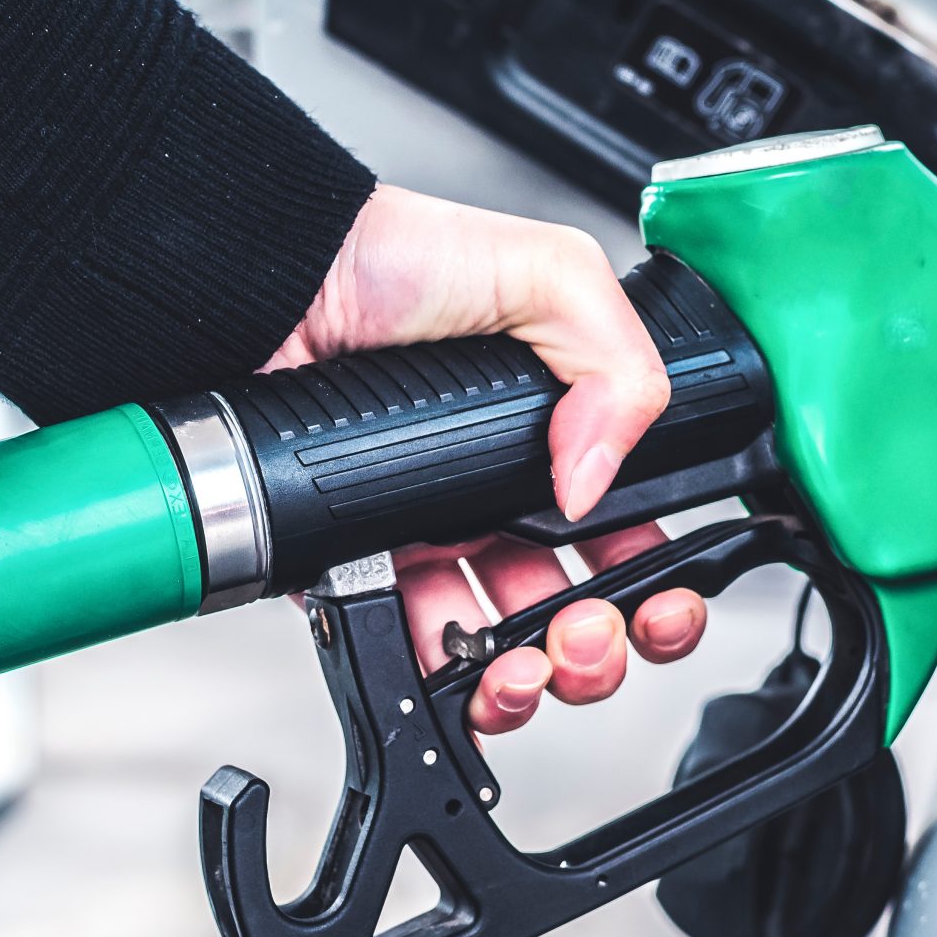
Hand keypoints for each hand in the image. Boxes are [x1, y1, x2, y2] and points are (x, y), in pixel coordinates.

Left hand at [271, 185, 708, 733]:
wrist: (273, 281)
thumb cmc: (388, 258)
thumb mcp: (546, 273)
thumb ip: (617, 362)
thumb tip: (601, 478)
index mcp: (555, 438)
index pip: (626, 533)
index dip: (655, 580)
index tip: (662, 599)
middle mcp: (492, 494)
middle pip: (571, 610)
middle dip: (598, 647)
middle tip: (586, 634)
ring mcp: (424, 537)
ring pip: (495, 646)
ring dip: (525, 678)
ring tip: (521, 661)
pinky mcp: (350, 563)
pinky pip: (398, 640)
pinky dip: (431, 670)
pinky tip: (446, 652)